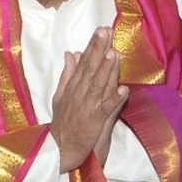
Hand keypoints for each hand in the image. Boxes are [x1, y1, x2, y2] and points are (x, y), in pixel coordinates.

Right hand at [51, 27, 127, 172]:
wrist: (58, 151)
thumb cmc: (63, 124)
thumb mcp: (60, 96)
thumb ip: (68, 74)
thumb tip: (70, 53)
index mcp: (73, 87)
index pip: (84, 63)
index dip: (93, 46)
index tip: (101, 30)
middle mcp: (79, 94)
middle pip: (90, 69)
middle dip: (98, 50)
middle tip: (105, 31)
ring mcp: (86, 108)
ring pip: (97, 86)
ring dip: (106, 70)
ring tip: (113, 53)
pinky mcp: (93, 123)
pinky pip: (105, 110)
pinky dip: (114, 100)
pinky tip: (124, 89)